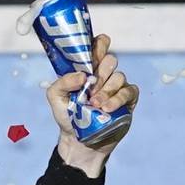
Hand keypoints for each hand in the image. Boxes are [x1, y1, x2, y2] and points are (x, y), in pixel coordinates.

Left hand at [48, 33, 140, 177]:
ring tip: (94, 105)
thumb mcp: (55, 98)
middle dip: (100, 73)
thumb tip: (82, 76)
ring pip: (119, 77)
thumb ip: (62, 82)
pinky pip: (128, 92)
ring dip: (106, 91)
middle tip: (90, 88)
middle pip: (110, 60)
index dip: (99, 44)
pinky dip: (117, 99)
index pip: (98, 46)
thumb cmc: (68, 115)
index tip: (94, 52)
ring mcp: (117, 87)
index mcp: (88, 69)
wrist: (79, 140)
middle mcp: (104, 75)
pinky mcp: (127, 100)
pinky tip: (107, 108)